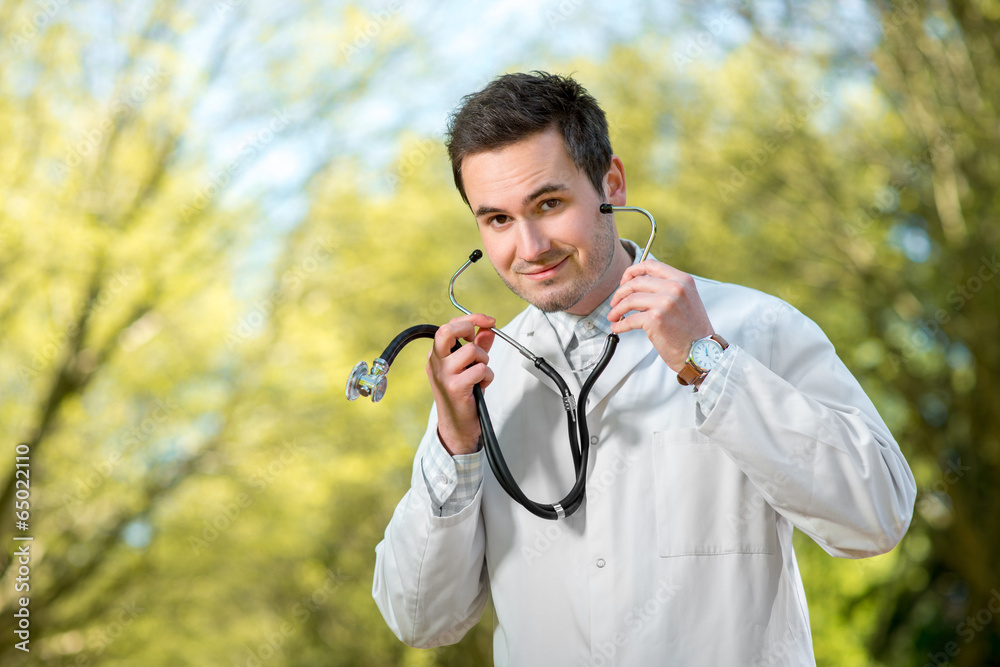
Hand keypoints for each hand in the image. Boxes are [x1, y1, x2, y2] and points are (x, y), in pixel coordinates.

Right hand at [427, 313, 495, 454]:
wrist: (457, 426)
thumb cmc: (464, 395)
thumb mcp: (470, 366)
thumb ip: (479, 346)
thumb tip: (488, 328)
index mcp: (437, 355)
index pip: (449, 326)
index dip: (472, 319)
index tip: (489, 321)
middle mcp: (436, 362)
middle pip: (448, 330)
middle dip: (469, 328)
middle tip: (478, 339)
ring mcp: (443, 375)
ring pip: (472, 351)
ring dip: (484, 360)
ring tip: (480, 373)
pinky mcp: (455, 387)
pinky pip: (480, 370)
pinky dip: (487, 376)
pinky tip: (481, 385)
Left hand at [606, 260, 713, 371]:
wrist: (701, 352)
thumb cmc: (693, 330)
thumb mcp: (686, 300)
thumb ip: (667, 289)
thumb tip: (638, 287)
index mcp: (682, 280)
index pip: (651, 265)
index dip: (632, 271)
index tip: (624, 280)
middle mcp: (674, 288)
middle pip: (636, 282)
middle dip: (620, 292)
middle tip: (615, 302)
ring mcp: (664, 303)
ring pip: (630, 300)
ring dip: (617, 309)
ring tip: (613, 316)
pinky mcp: (655, 319)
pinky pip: (629, 320)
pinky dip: (620, 325)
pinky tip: (617, 328)